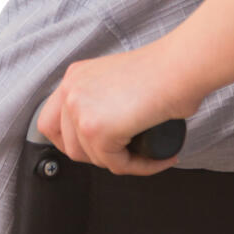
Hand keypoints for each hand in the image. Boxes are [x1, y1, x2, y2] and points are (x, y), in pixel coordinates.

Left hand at [36, 43, 198, 176]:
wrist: (181, 67)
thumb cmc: (164, 71)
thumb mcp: (117, 80)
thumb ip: (101, 100)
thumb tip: (103, 132)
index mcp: (74, 77)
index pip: (51, 121)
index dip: (71, 142)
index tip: (95, 148)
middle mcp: (71, 90)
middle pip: (68, 144)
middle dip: (98, 155)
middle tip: (126, 152)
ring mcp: (80, 111)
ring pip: (92, 159)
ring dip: (121, 162)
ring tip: (146, 154)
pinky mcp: (97, 130)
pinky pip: (116, 165)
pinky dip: (140, 167)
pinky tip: (158, 158)